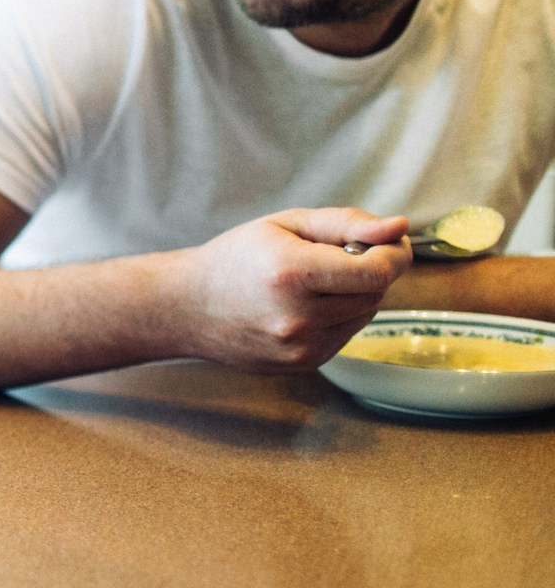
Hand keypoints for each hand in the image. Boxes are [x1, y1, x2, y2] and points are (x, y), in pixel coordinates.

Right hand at [174, 207, 410, 371]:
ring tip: (313, 283)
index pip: (377, 271)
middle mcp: (297, 317)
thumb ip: (347, 223)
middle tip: (335, 256)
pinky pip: (346, 334)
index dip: (393, 253)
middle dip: (369, 270)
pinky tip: (304, 306)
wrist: (188, 307)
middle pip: (375, 292)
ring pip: (364, 314)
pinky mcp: (303, 364)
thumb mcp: (287, 224)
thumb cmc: (237, 258)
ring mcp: (300, 347)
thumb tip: (400, 228)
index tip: (387, 241)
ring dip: (354, 295)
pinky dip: (338, 316)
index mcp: (292, 274)